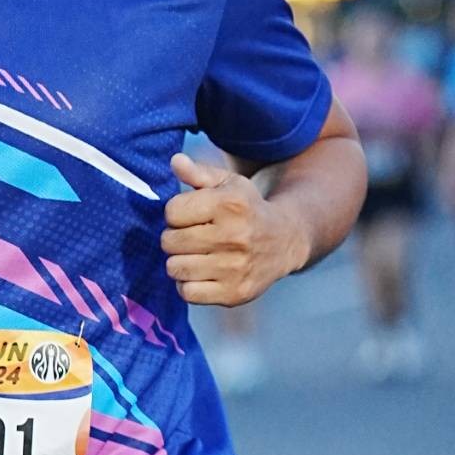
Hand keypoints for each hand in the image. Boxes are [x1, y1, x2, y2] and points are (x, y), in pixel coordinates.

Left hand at [162, 152, 308, 307]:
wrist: (285, 241)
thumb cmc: (247, 209)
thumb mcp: (229, 184)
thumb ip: (199, 173)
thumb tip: (175, 161)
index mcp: (229, 204)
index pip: (172, 212)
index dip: (176, 213)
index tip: (191, 216)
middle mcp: (234, 236)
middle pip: (169, 241)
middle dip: (175, 238)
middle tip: (192, 237)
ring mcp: (235, 268)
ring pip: (175, 268)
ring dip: (180, 262)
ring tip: (196, 255)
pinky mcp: (234, 293)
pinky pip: (188, 293)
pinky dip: (189, 285)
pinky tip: (203, 274)